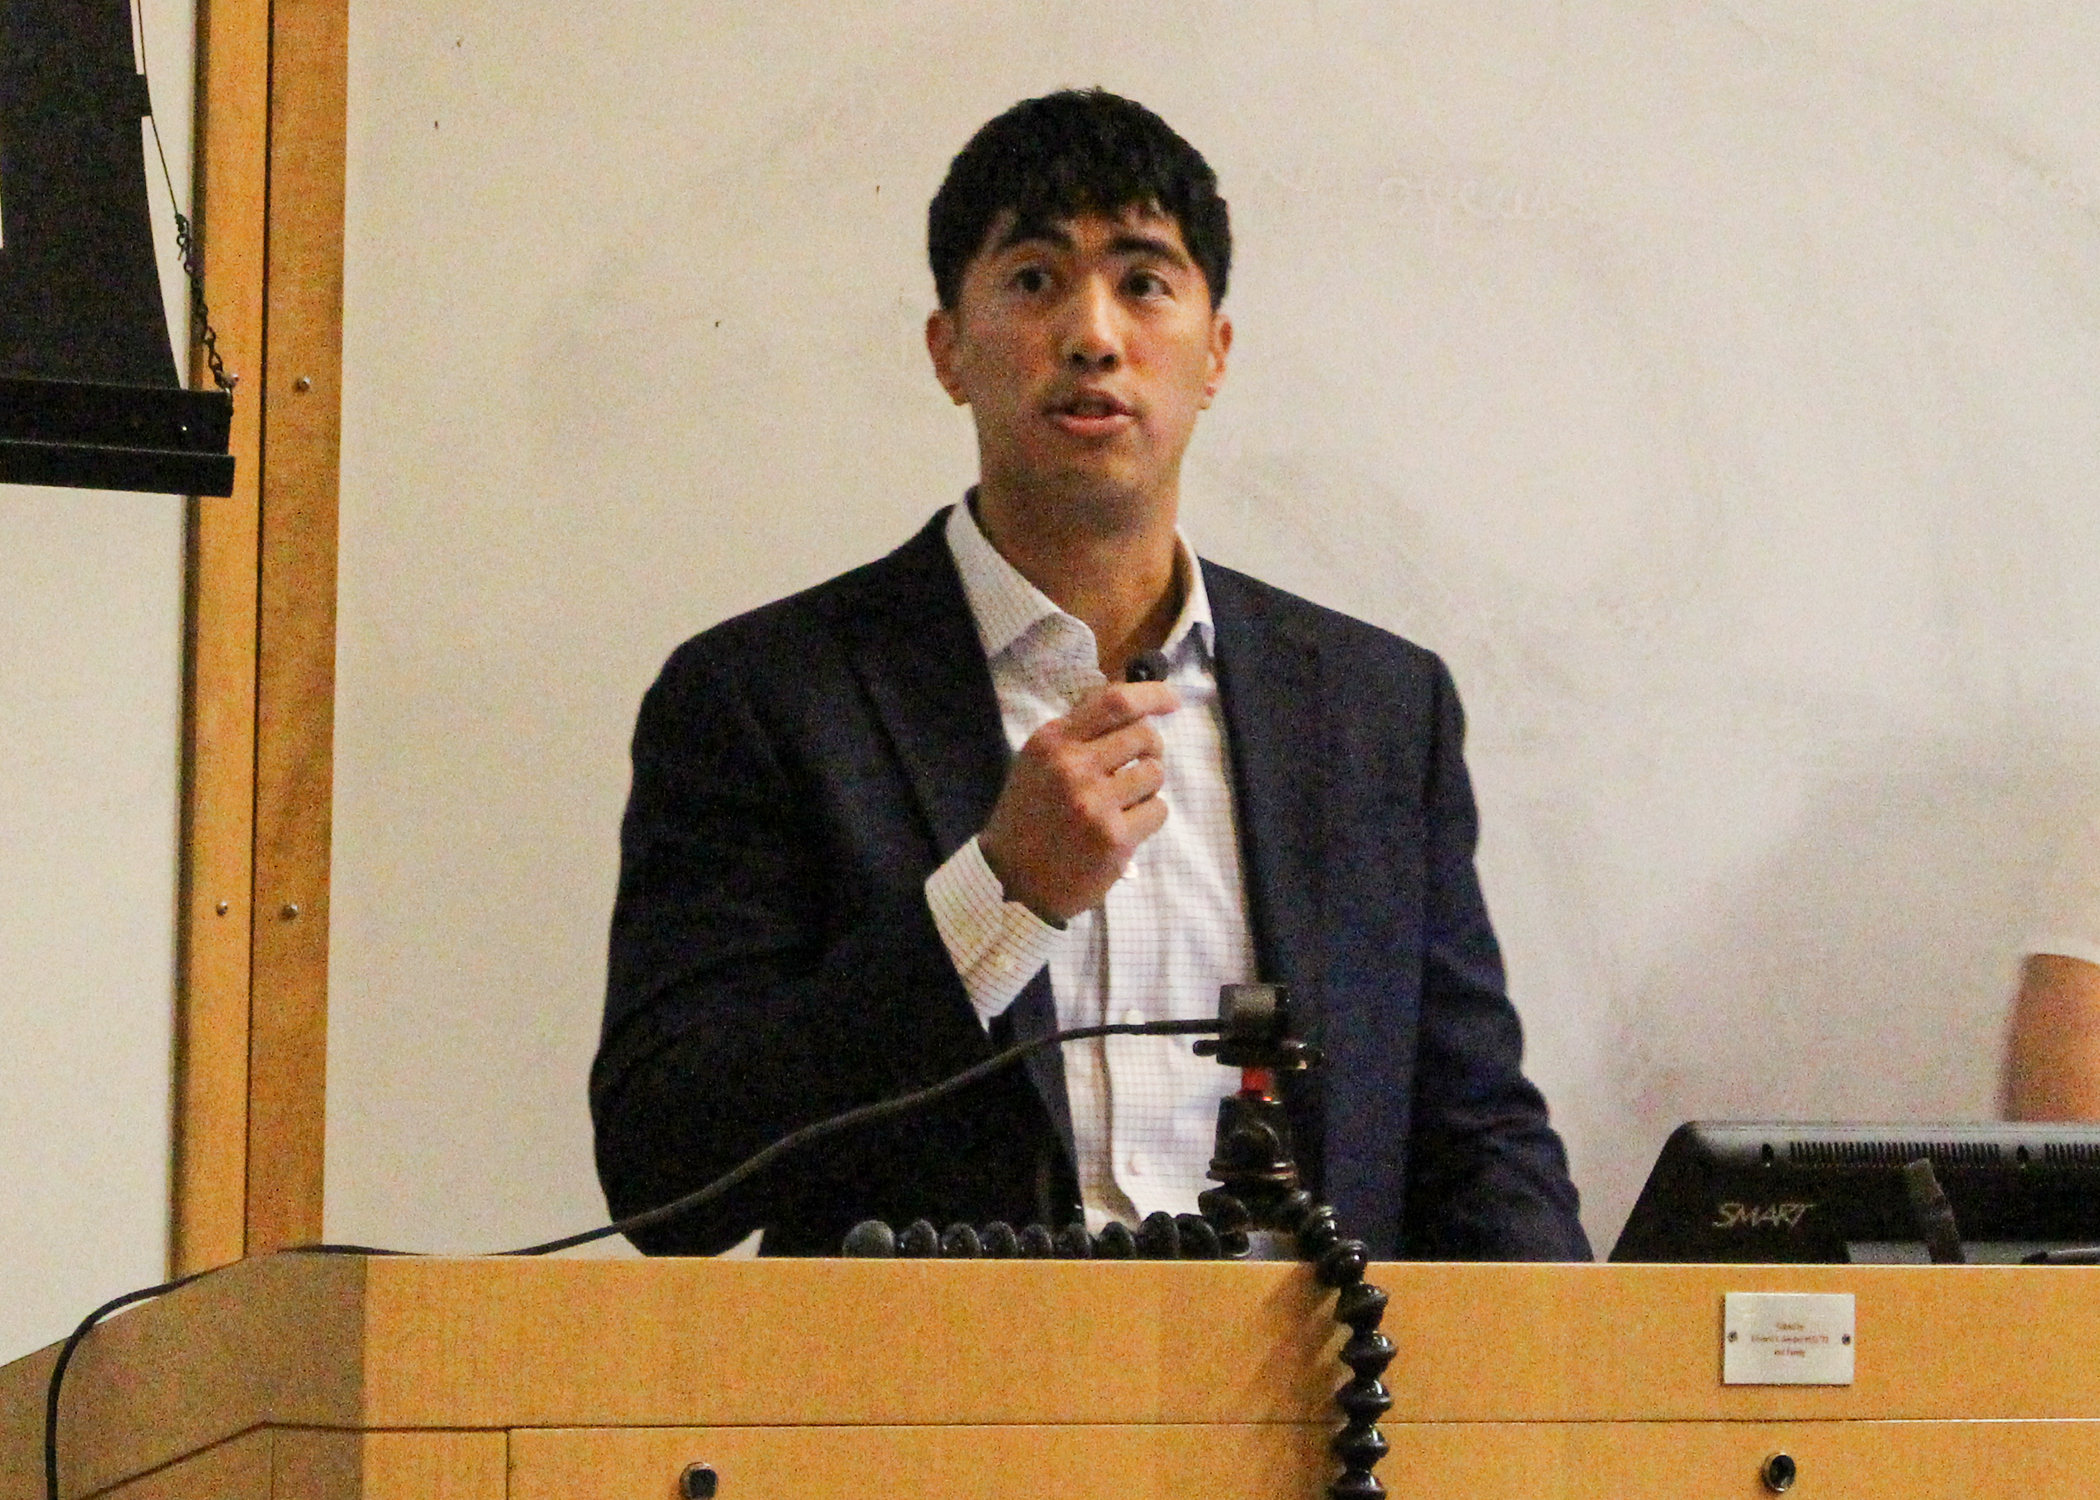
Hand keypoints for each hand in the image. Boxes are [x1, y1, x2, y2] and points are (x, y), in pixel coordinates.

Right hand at [977, 681, 1179, 922]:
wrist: (1011, 879)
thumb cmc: (1028, 816)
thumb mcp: (1038, 762)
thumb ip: (1077, 734)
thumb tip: (1131, 706)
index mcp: (1052, 742)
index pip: (1114, 701)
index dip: (1151, 695)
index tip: (1172, 699)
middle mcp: (1072, 767)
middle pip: (1144, 735)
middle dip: (1152, 748)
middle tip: (1141, 763)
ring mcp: (1094, 803)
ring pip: (1155, 773)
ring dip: (1148, 786)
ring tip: (1125, 801)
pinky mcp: (1114, 838)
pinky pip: (1158, 810)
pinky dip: (1148, 817)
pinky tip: (1124, 828)